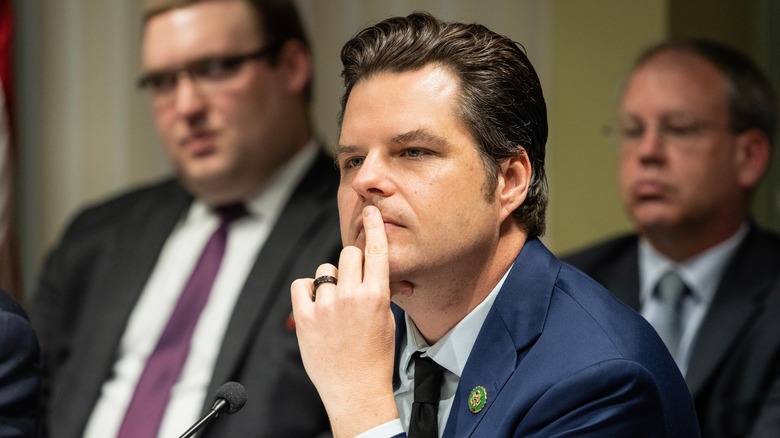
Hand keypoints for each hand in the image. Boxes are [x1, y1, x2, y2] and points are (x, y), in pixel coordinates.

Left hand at [291, 205, 397, 435]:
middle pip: (348, 254)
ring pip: (324, 270)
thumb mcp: (387, 320)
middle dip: (351, 263)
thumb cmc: (375, 357)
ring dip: (329, 282)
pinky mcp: (305, 318)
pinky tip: (315, 304)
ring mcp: (326, 307)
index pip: (376, 251)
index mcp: (376, 296)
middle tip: (352, 281)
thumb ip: (379, 291)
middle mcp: (351, 297)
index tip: (369, 212)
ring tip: (334, 306)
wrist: (356, 390)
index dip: (373, 227)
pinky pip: (301, 285)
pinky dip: (307, 291)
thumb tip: (375, 271)